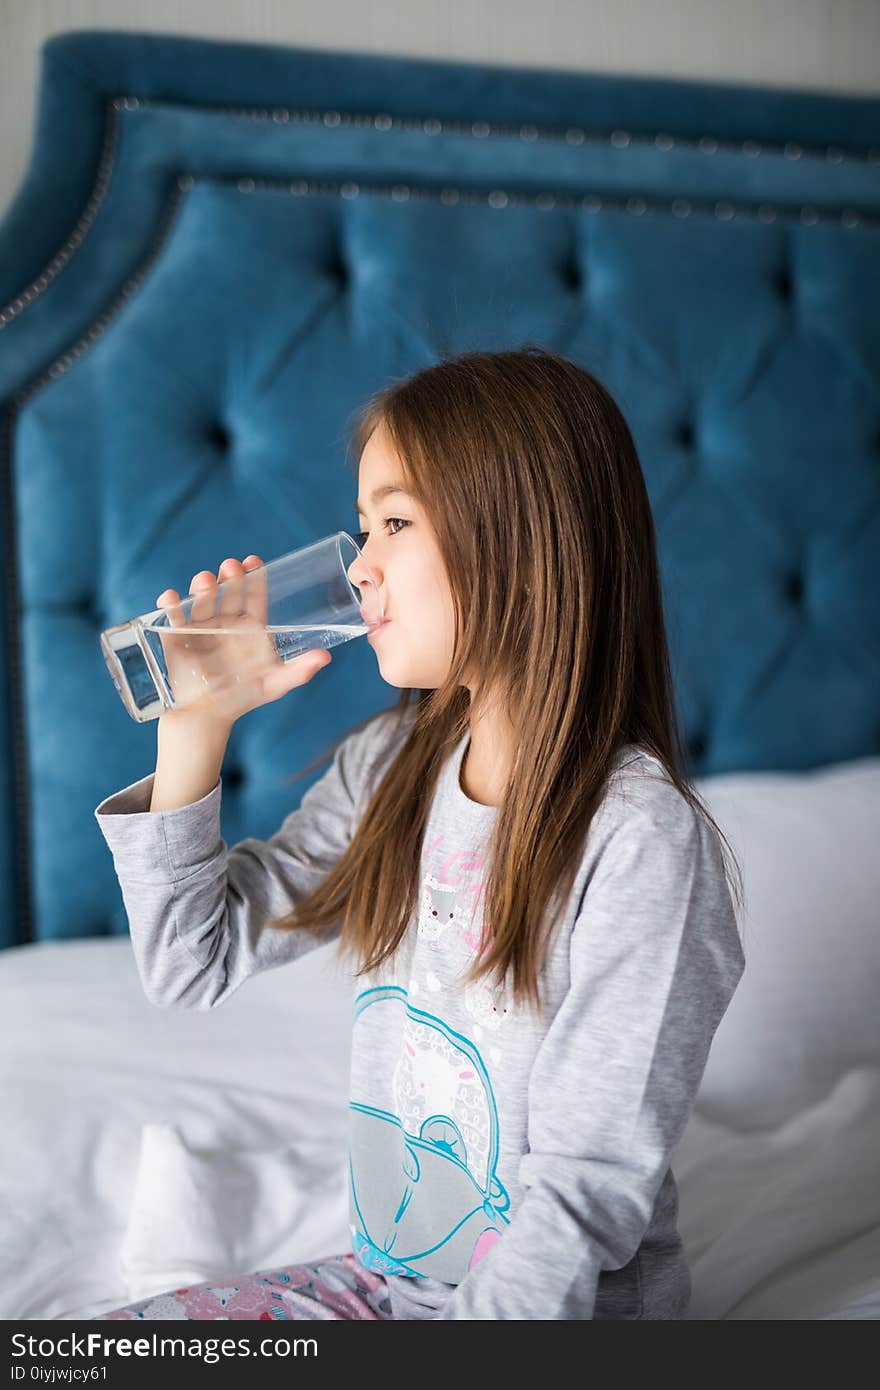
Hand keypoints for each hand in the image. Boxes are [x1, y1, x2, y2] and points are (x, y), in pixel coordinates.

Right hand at [154, 554, 330, 728]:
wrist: (206, 717)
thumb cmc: (242, 699)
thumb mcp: (273, 685)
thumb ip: (299, 671)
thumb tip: (325, 657)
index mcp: (249, 627)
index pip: (254, 596)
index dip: (254, 578)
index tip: (254, 561)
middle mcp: (225, 622)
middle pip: (228, 592)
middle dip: (230, 577)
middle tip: (231, 567)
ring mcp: (200, 627)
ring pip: (201, 600)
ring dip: (203, 587)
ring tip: (205, 581)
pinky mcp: (176, 637)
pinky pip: (172, 617)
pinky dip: (171, 605)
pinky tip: (172, 597)